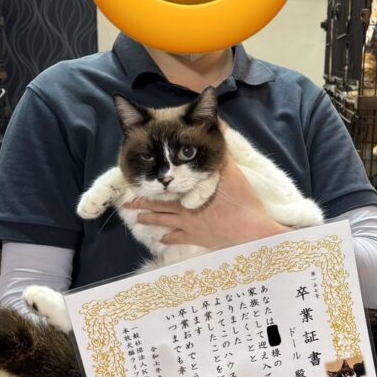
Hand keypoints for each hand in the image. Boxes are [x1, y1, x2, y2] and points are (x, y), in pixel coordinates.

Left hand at [124, 157, 287, 249]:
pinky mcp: (197, 239)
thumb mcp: (231, 173)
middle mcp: (184, 211)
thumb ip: (220, 157)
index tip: (135, 186)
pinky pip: (178, 239)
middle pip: (159, 206)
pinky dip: (168, 239)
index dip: (151, 187)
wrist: (249, 229)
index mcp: (189, 194)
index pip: (166, 189)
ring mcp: (190, 227)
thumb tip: (216, 136)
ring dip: (150, 221)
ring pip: (164, 223)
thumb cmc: (240, 200)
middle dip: (143, 204)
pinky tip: (161, 240)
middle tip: (127, 204)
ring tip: (137, 219)